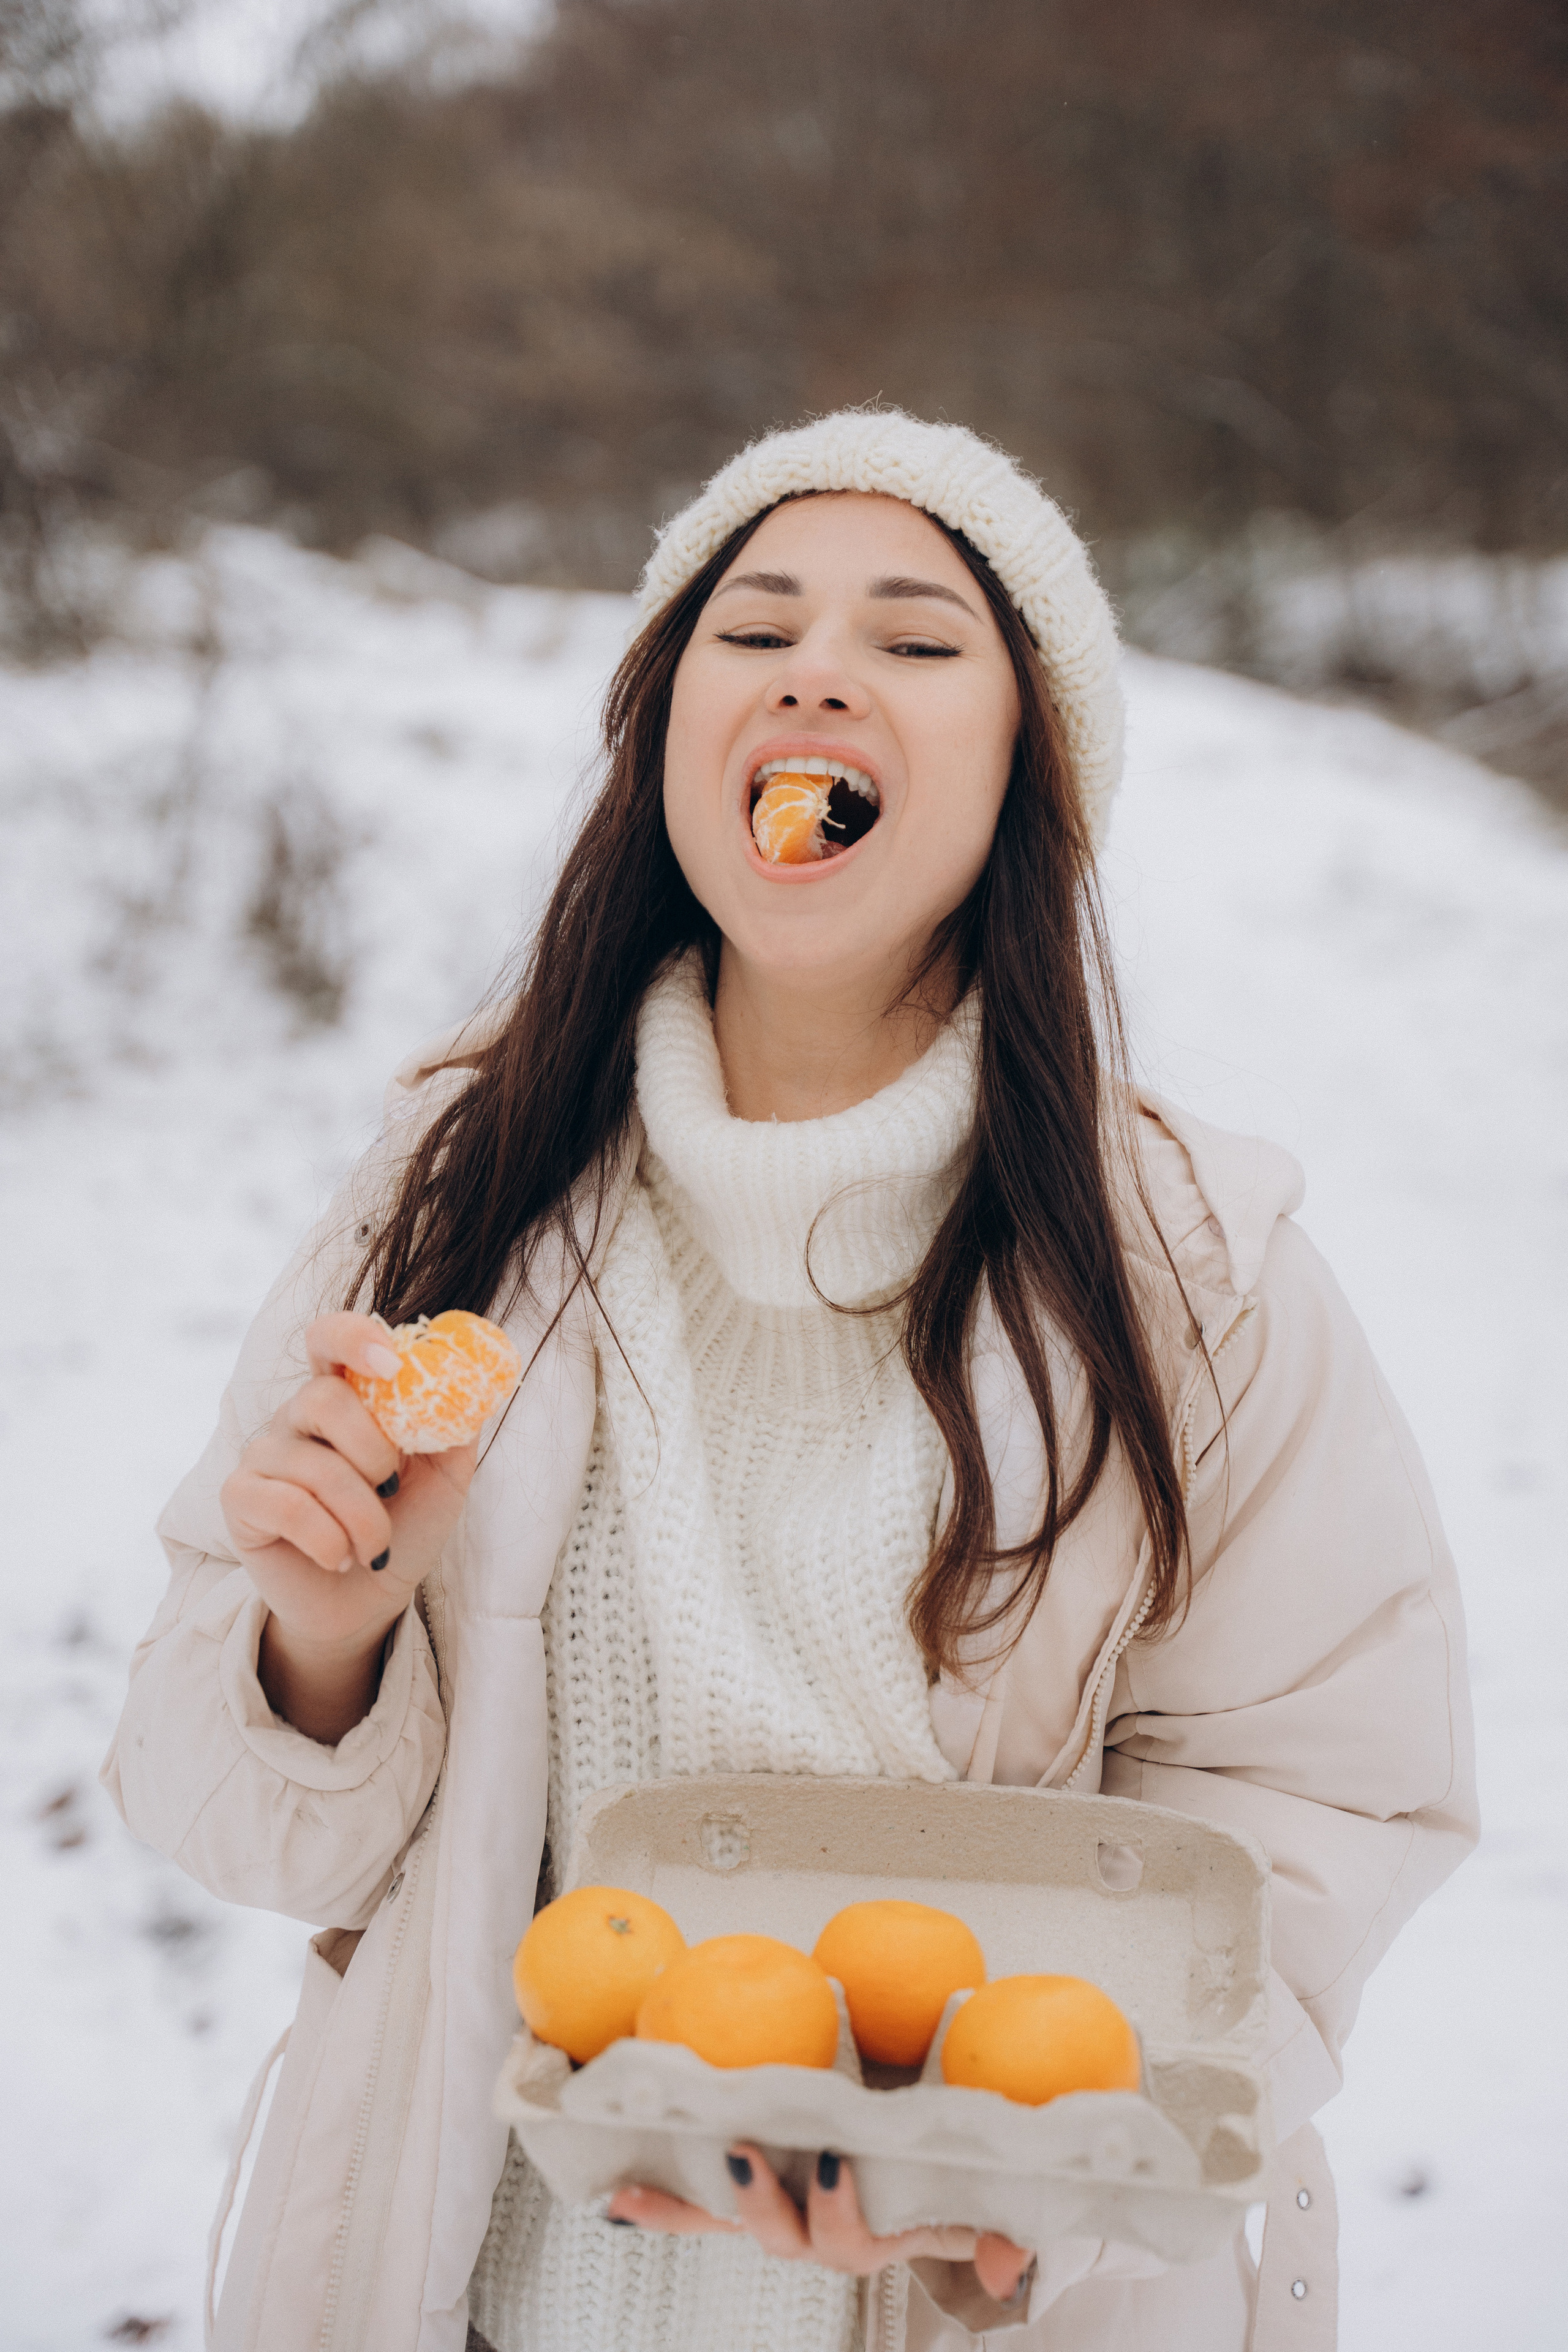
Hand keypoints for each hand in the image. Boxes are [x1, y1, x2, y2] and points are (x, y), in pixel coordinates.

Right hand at [220, 1312, 478, 1738]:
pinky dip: (327, 1540)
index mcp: (346, 1395)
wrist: (368, 1600)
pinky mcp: (240, 1499)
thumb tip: (471, 1381)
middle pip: (323, 1399)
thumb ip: (453, 1426)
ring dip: (361, 1516)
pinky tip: (338, 1557)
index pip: (331, 1337)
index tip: (392, 1362)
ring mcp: (264, 1454)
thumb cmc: (405, 1527)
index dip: (355, 1337)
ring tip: (373, 1545)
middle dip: (373, 1452)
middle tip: (392, 1488)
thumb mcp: (445, 1477)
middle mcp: (297, 1414)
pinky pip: (286, 1506)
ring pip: (313, 1465)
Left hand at [607, 2144, 1033, 2303]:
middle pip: (783, 2238)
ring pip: (728, 2223)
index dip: (839, 2210)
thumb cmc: (943, 2164)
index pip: (851, 2240)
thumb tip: (1007, 2262)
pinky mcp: (750, 2184)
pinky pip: (700, 2203)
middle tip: (743, 2155)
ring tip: (640, 2192)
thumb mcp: (980, 2196)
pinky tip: (615, 2195)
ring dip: (686, 2210)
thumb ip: (998, 2227)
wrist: (918, 2148)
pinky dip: (659, 2202)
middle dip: (761, 2205)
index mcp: (871, 2234)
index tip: (834, 2158)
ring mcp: (780, 2209)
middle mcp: (818, 2231)